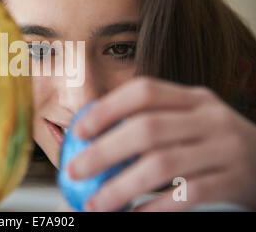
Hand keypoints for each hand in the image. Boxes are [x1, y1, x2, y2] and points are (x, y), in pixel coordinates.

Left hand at [68, 76, 255, 210]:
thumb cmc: (214, 144)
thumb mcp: (190, 121)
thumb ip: (153, 121)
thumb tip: (94, 136)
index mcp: (193, 98)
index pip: (144, 91)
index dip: (107, 109)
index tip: (79, 131)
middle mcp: (210, 118)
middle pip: (147, 129)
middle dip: (104, 151)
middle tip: (74, 172)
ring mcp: (225, 149)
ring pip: (162, 165)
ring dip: (121, 187)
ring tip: (95, 204)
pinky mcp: (234, 182)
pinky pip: (186, 197)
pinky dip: (154, 209)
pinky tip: (132, 216)